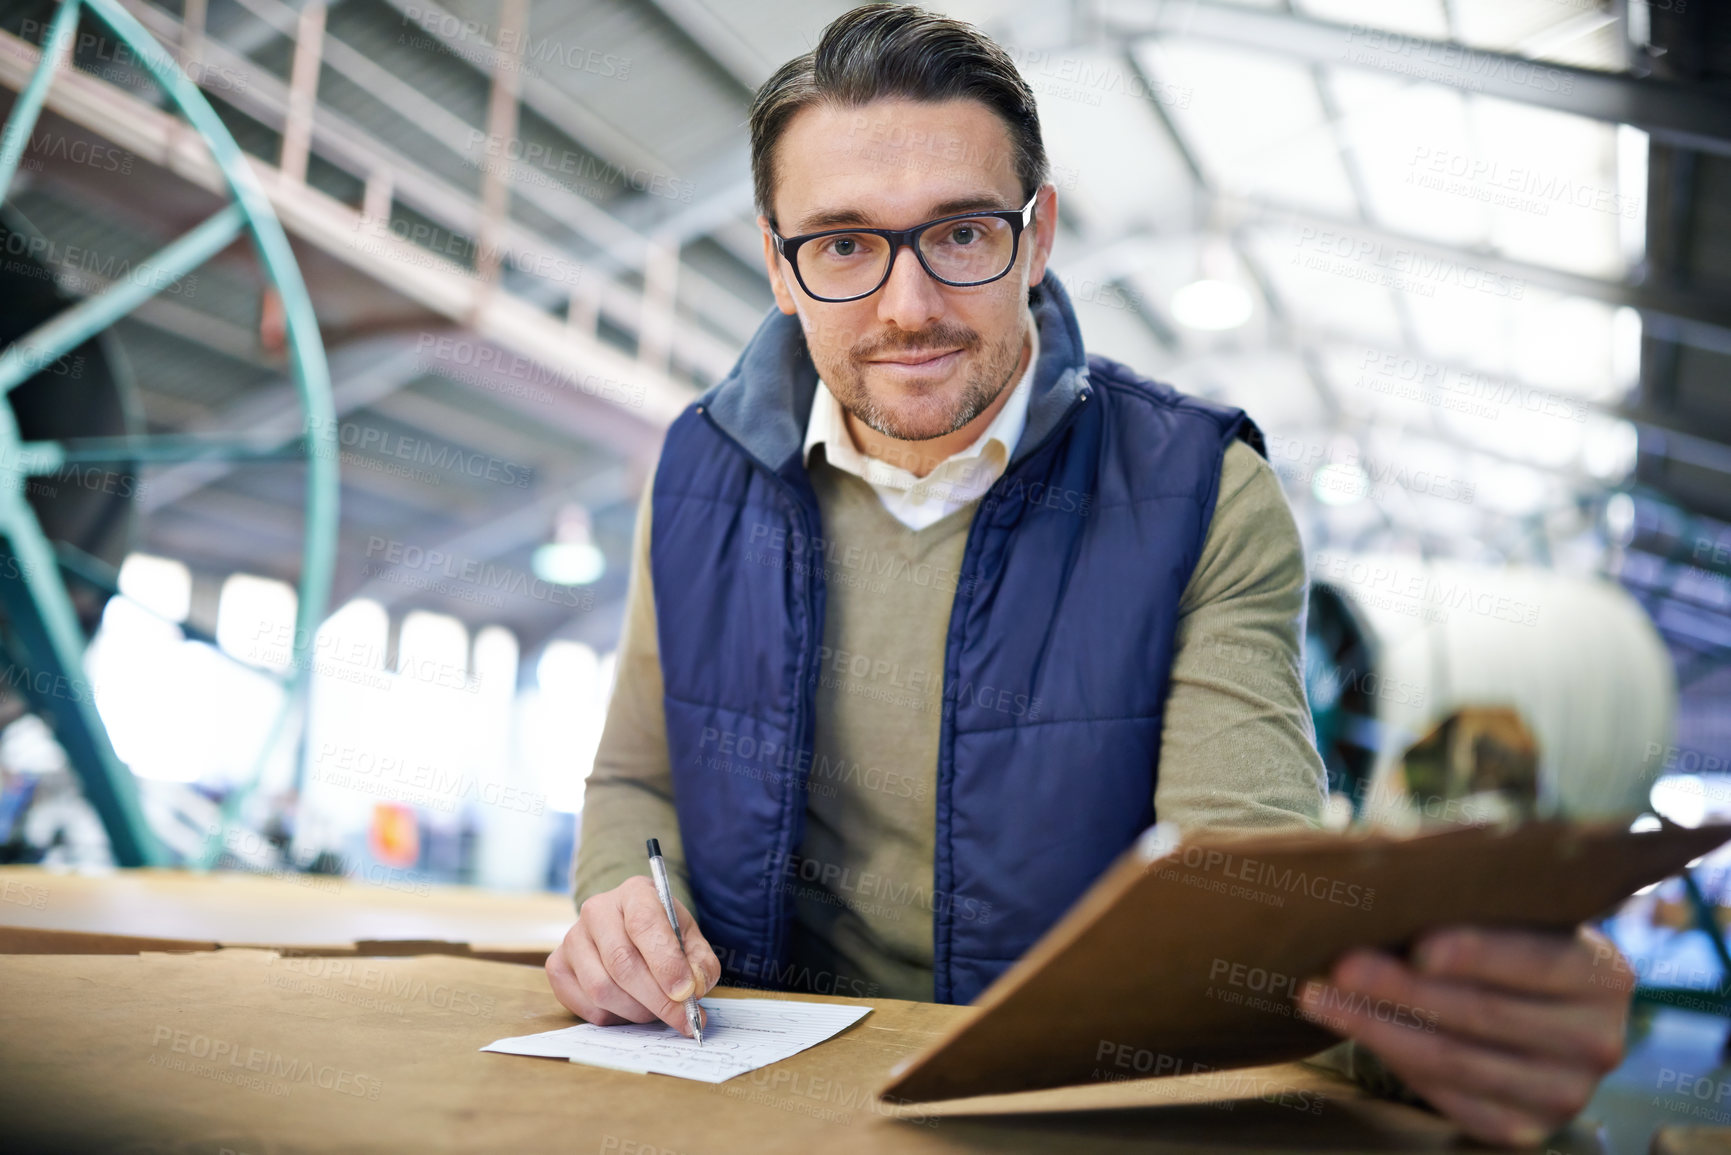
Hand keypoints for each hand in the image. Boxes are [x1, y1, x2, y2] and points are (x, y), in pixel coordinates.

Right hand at [545, 876, 721, 1035]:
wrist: (629, 928)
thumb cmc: (662, 934)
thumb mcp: (690, 938)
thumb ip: (700, 962)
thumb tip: (694, 989)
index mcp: (635, 893)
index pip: (645, 924)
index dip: (666, 963)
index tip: (687, 992)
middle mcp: (597, 910)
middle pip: (622, 963)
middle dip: (657, 999)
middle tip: (682, 1018)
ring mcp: (572, 938)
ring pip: (602, 989)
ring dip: (637, 1010)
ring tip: (656, 1010)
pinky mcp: (557, 966)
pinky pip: (586, 1005)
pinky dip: (614, 1017)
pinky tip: (630, 1007)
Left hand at [1292, 924, 1631, 1147]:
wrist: (1518, 1009)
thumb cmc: (1500, 942)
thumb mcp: (1503, 912)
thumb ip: (1471, 890)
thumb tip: (1396, 854)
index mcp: (1604, 974)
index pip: (1540, 962)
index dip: (1480, 954)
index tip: (1421, 946)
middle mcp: (1597, 1041)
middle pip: (1484, 1014)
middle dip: (1404, 988)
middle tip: (1341, 965)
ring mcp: (1563, 1093)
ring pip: (1454, 1060)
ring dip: (1376, 1025)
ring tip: (1318, 995)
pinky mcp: (1519, 1128)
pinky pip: (1445, 1095)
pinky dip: (1391, 1057)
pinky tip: (1348, 1026)